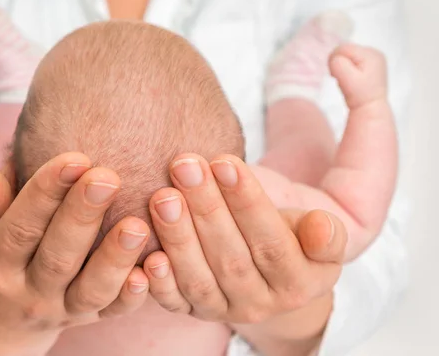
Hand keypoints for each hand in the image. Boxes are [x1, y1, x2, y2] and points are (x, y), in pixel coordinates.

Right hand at [0, 153, 150, 355]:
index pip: (21, 226)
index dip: (46, 192)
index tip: (74, 158)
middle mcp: (29, 293)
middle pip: (59, 255)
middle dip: (84, 215)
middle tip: (108, 177)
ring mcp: (62, 310)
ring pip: (92, 289)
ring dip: (116, 257)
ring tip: (137, 224)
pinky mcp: (88, 320)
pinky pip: (113, 312)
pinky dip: (132, 296)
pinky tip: (150, 269)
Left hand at [142, 154, 345, 348]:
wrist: (267, 267)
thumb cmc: (291, 236)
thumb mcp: (321, 234)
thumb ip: (326, 234)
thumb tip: (321, 227)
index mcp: (299, 284)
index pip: (272, 242)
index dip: (247, 202)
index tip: (225, 162)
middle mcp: (261, 305)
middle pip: (231, 257)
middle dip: (206, 208)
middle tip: (185, 166)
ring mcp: (224, 310)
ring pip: (199, 279)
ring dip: (178, 236)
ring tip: (162, 196)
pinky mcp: (193, 312)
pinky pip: (175, 303)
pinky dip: (159, 283)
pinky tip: (147, 255)